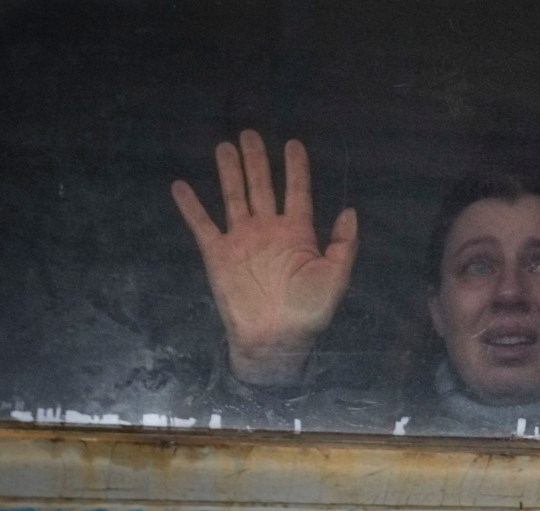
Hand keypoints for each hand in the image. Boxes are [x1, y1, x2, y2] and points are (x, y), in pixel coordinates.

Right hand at [172, 129, 358, 384]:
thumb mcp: (336, 276)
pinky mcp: (218, 254)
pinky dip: (191, 206)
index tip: (293, 143)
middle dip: (257, 160)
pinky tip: (180, 185)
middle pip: (262, 185)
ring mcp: (242, 240)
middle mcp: (269, 230)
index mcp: (298, 233)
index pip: (297, 191)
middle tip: (250, 132)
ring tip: (224, 146)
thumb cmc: (309, 310)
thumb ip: (343, 244)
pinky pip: (202, 224)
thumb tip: (349, 211)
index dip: (296, 168)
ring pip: (234, 196)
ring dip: (229, 172)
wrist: (276, 339)